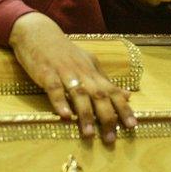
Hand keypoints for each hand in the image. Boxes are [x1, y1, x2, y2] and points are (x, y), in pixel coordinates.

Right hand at [9, 13, 136, 142]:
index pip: (113, 91)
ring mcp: (64, 72)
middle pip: (99, 95)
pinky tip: (64, 116)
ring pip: (79, 94)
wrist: (38, 33)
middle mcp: (82, 72)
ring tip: (89, 133)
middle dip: (107, 117)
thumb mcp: (88, 63)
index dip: (123, 108)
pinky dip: (60, 102)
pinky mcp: (46, 73)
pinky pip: (54, 88)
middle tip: (111, 139)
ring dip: (85, 114)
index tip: (132, 125)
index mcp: (93, 72)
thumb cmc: (64, 51)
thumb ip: (106, 81)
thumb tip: (127, 95)